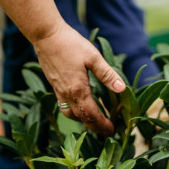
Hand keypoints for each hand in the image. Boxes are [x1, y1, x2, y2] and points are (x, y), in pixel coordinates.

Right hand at [32, 22, 125, 136]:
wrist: (46, 36)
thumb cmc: (71, 44)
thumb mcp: (93, 57)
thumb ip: (107, 74)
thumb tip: (122, 89)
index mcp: (78, 90)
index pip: (91, 115)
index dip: (102, 124)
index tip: (112, 131)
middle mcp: (67, 94)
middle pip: (81, 118)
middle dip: (94, 126)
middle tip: (106, 132)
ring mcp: (58, 91)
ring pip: (71, 114)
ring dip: (83, 120)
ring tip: (95, 119)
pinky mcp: (54, 85)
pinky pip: (65, 106)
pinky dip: (75, 111)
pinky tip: (81, 104)